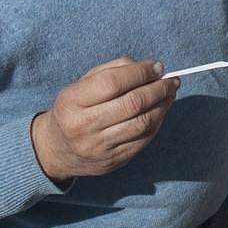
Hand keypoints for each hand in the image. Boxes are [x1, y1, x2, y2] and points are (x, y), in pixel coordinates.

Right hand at [30, 58, 179, 184]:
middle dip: (158, 89)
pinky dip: (158, 122)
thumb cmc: (75, 109)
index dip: (140, 72)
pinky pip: (144, 139)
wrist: (56, 150)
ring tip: (170, 93)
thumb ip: (114, 70)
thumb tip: (151, 68)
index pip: (113, 82)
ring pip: (142, 122)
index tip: (157, 67)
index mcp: (72, 101)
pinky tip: (161, 110)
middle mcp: (83, 126)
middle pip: (132, 103)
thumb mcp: (82, 84)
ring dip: (163, 105)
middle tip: (171, 80)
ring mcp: (99, 147)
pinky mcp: (114, 161)